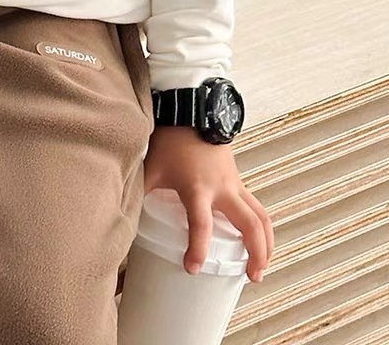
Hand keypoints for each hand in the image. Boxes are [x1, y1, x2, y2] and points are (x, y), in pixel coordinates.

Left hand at [143, 125, 273, 283]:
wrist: (190, 111)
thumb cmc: (170, 140)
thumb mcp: (151, 168)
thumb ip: (138, 191)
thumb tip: (121, 214)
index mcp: (197, 188)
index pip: (201, 224)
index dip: (197, 249)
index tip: (192, 268)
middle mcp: (222, 188)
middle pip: (249, 225)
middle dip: (255, 253)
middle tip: (252, 277)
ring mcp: (234, 183)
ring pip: (261, 216)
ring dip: (267, 243)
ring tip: (262, 266)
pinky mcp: (238, 179)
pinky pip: (256, 206)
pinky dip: (261, 226)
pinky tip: (257, 240)